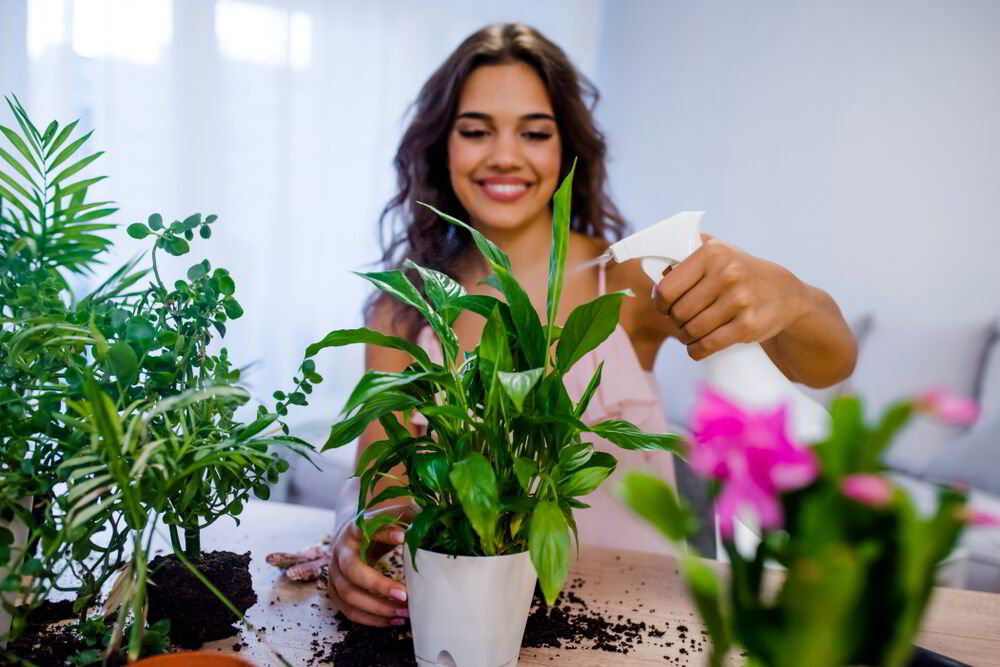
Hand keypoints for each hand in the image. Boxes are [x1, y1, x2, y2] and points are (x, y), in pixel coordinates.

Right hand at [327, 503, 414, 626]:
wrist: (350, 537)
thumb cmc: (377, 528)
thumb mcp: (389, 516)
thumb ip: (408, 516)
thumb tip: (435, 520)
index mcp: (354, 529)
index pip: (365, 529)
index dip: (383, 533)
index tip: (403, 537)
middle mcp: (340, 551)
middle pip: (352, 570)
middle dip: (379, 585)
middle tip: (405, 594)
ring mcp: (335, 574)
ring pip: (350, 595)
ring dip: (378, 607)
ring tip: (404, 611)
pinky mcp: (335, 592)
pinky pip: (350, 611)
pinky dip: (372, 619)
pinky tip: (394, 620)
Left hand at [653, 234, 807, 360]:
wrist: (785, 294)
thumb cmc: (743, 273)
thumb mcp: (720, 253)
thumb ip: (689, 254)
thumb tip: (659, 269)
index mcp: (712, 253)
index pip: (667, 289)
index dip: (660, 303)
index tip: (664, 307)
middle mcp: (727, 274)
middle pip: (678, 313)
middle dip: (675, 321)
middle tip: (681, 321)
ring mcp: (739, 300)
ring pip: (691, 330)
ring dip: (685, 337)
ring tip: (689, 333)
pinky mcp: (748, 325)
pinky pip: (708, 345)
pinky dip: (696, 350)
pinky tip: (696, 348)